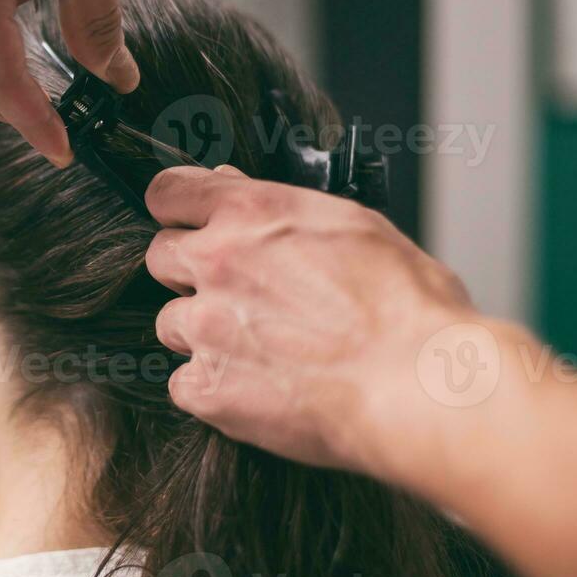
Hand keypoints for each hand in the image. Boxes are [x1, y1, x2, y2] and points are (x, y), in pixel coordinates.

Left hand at [144, 164, 498, 476]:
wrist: (416, 386)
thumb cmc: (407, 308)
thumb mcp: (354, 226)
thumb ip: (282, 208)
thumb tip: (234, 186)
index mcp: (251, 213)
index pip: (168, 194)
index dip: (177, 210)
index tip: (189, 225)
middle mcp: (216, 263)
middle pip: (160, 257)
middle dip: (191, 273)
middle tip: (240, 294)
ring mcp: (205, 328)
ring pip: (170, 323)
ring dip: (203, 334)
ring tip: (261, 349)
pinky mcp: (207, 388)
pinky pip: (183, 383)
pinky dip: (212, 389)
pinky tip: (257, 389)